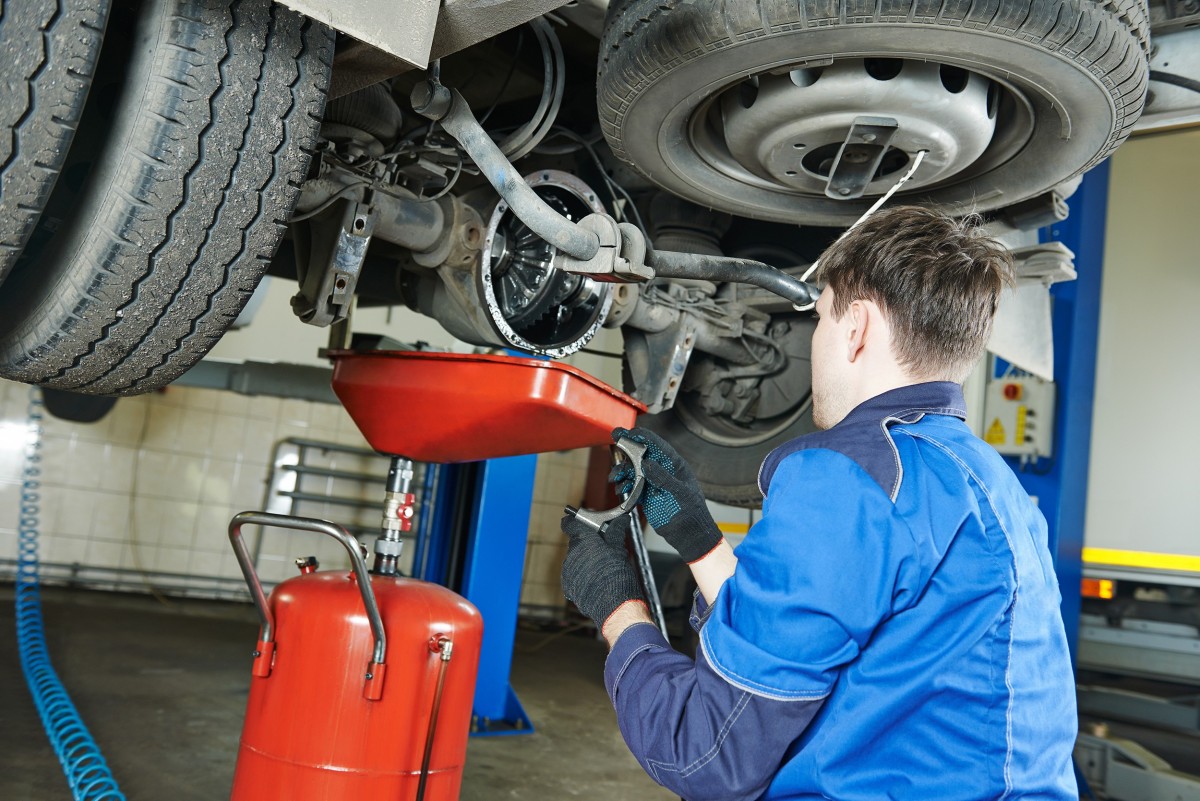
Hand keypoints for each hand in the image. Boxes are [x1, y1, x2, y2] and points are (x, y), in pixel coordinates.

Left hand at [560, 512, 645, 630]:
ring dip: (585, 560)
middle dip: (587, 543)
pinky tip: (596, 580)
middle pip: (576, 542)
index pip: (569, 523)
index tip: (584, 523)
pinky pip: (573, 574)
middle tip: (602, 547)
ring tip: (601, 567)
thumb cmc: (617, 576)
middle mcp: (571, 554)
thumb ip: (615, 532)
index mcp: (583, 541)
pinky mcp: (568, 586)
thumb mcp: (619, 550)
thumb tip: (621, 520)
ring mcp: (568, 571)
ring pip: (574, 559)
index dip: (576, 521)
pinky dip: (582, 574)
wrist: (614, 605)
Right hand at [611, 427, 721, 562]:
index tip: (628, 431)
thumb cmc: (691, 513)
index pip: (656, 445)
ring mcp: (653, 481)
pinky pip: (631, 484)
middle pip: (641, 454)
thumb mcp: (679, 493)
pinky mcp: (646, 493)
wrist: (687, 534)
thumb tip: (647, 462)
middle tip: (615, 441)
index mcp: (674, 465)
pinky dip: (624, 485)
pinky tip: (620, 489)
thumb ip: (663, 477)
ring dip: (623, 470)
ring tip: (615, 476)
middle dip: (627, 449)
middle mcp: (662, 470)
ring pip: (634, 469)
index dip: (642, 436)